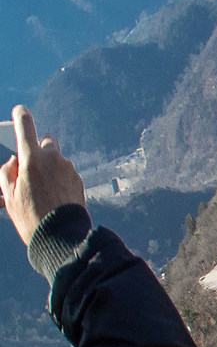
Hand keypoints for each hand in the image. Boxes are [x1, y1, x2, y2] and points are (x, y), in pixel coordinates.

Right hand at [2, 107, 83, 247]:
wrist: (61, 235)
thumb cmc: (30, 216)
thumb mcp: (8, 194)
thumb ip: (7, 172)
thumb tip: (15, 160)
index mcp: (32, 159)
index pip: (26, 127)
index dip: (21, 117)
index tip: (20, 110)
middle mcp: (53, 158)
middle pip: (47, 141)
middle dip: (39, 149)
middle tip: (29, 167)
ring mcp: (69, 168)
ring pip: (57, 159)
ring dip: (49, 167)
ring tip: (40, 192)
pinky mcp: (79, 178)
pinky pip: (65, 172)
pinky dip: (58, 179)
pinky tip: (53, 197)